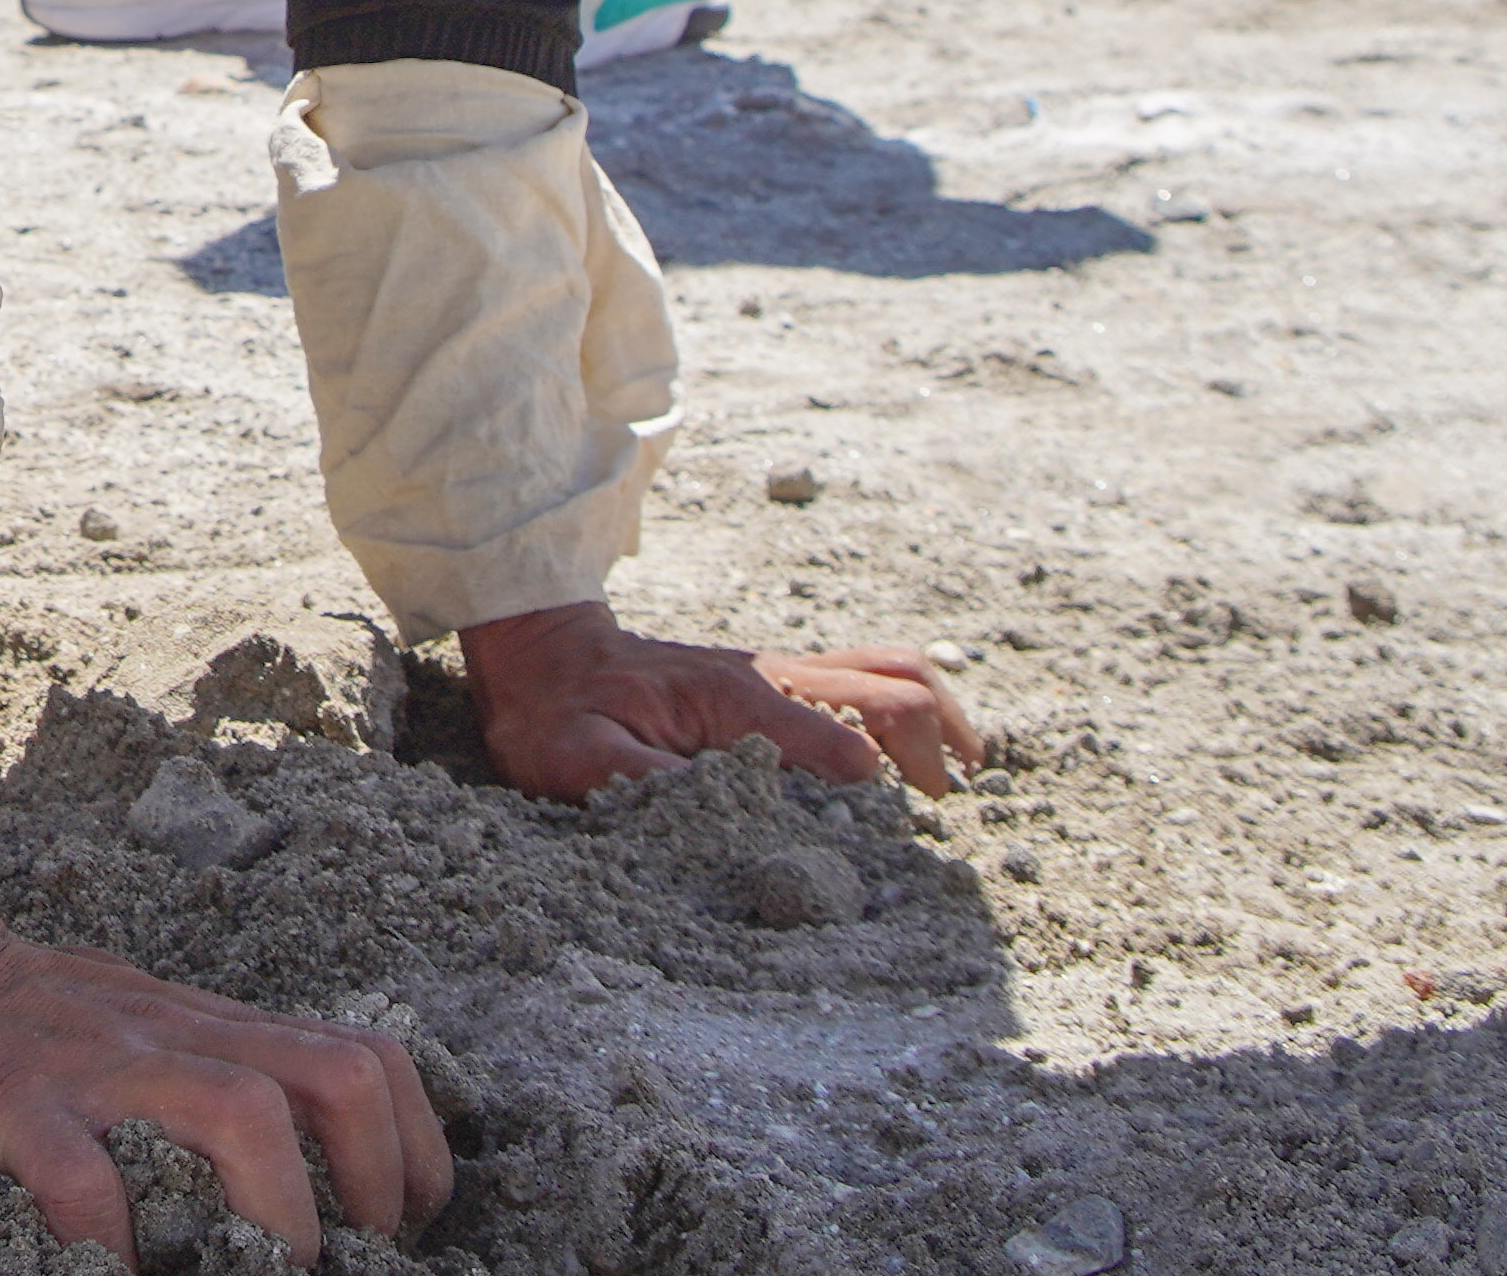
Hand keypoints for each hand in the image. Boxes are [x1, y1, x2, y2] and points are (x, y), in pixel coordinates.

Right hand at [0, 892, 450, 1266]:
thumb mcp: (131, 1037)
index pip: (365, 1063)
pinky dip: (116, 1246)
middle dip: (371, 1187)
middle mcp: (169, 1042)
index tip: (400, 1230)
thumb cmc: (12, 1024)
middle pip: (337, 1078)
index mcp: (205, 1032)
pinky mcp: (7, 1112)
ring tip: (248, 1275)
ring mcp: (92, 1072)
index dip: (413, 1153)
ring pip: (242, 1112)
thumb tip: (287, 1182)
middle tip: (338, 1266)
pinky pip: (86, 1181)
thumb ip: (197, 1083)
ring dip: (276, 1216)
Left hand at [460, 601, 984, 801]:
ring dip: (940, 716)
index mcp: (738, 699)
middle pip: (894, 688)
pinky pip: (866, 674)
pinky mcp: (777, 680)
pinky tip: (920, 757)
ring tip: (965, 772)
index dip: (883, 797)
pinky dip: (911, 707)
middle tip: (951, 807)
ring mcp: (780, 673)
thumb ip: (650, 788)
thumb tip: (730, 821)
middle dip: (938, 747)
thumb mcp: (579, 759)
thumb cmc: (557, 713)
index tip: (896, 852)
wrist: (541, 654)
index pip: (846, 741)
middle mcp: (774, 677)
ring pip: (890, 670)